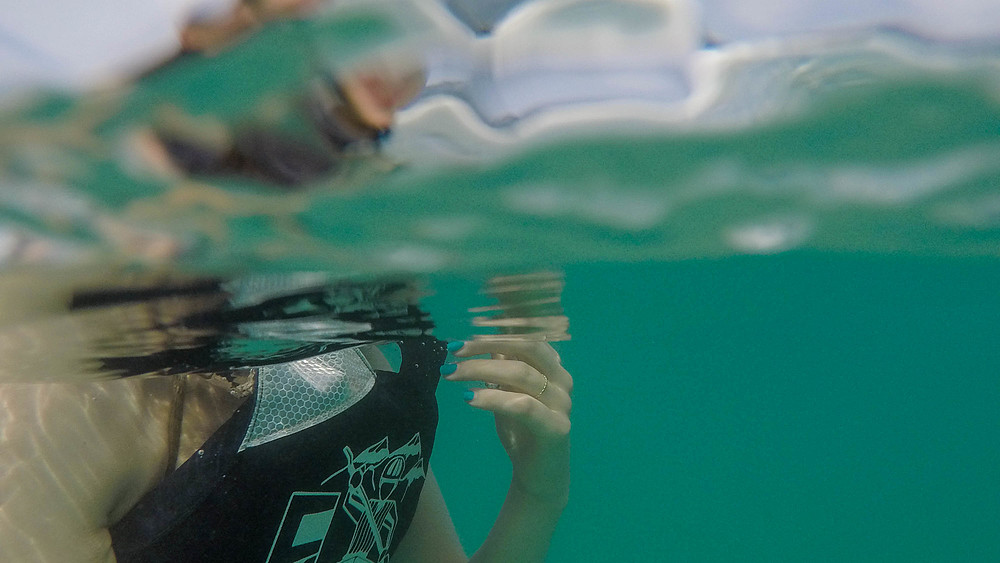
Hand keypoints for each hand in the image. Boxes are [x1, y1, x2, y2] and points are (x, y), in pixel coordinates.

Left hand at [442, 339, 572, 504]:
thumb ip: (501, 367)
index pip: (528, 335)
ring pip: (521, 374)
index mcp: (552, 367)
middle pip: (527, 347)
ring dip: (481, 369)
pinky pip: (523, 405)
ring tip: (451, 373)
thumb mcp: (508, 393)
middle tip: (454, 349)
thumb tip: (480, 338)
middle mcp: (562, 380)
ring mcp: (562, 403)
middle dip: (488, 344)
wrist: (539, 477)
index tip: (469, 324)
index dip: (500, 327)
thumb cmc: (522, 431)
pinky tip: (468, 398)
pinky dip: (493, 398)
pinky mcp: (557, 427)